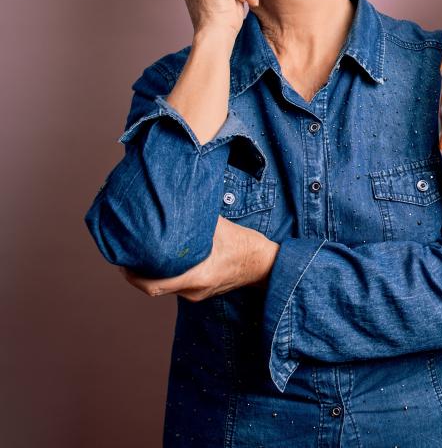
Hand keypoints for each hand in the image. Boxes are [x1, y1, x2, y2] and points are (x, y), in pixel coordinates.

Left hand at [122, 217, 278, 301]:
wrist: (266, 265)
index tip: (123, 262)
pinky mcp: (202, 291)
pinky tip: (168, 260)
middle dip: (140, 273)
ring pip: (167, 286)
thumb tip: (178, 199)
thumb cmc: (246, 246)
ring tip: (145, 256)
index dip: (133, 277)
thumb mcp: (221, 227)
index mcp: (197, 276)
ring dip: (154, 274)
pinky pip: (178, 285)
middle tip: (129, 255)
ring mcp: (198, 294)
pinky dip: (169, 274)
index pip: (153, 286)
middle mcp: (194, 290)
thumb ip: (197, 218)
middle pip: (156, 287)